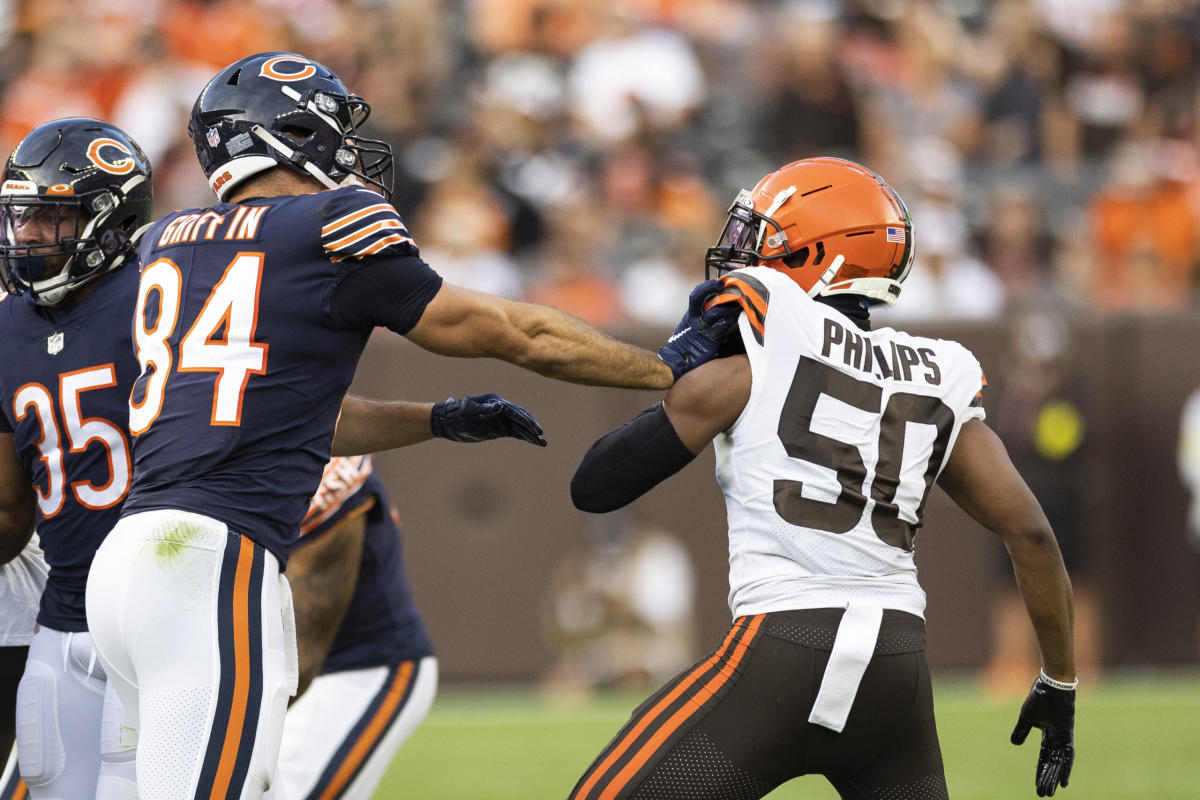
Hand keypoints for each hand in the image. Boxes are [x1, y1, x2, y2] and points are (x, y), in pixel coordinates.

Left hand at [430, 394, 545, 445]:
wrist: (446, 421)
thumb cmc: (456, 414)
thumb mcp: (469, 411)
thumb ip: (485, 409)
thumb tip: (501, 405)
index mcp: (495, 402)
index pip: (514, 411)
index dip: (525, 420)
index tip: (534, 428)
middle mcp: (500, 409)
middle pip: (520, 418)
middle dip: (531, 427)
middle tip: (541, 436)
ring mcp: (500, 420)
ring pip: (519, 427)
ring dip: (530, 434)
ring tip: (542, 443)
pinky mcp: (498, 429)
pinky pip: (514, 433)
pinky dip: (524, 437)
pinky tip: (533, 442)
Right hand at [657, 279, 740, 381]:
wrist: (677, 363)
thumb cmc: (685, 348)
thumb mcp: (689, 330)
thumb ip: (700, 320)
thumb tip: (714, 310)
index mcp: (689, 315)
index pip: (697, 295)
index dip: (707, 286)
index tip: (718, 282)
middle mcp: (694, 318)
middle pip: (701, 296)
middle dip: (713, 287)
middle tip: (728, 285)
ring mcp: (701, 327)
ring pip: (716, 309)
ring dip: (729, 303)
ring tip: (740, 301)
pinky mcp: (710, 338)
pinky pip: (723, 324)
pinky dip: (731, 319)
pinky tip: (739, 317)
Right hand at [1011, 673, 1075, 796]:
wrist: (1052, 684)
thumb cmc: (1039, 697)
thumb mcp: (1027, 716)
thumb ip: (1022, 730)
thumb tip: (1014, 744)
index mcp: (1047, 735)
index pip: (1043, 758)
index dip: (1041, 771)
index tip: (1038, 786)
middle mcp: (1057, 739)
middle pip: (1052, 764)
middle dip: (1047, 779)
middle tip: (1044, 795)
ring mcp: (1063, 737)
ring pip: (1059, 763)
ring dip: (1054, 777)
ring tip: (1050, 792)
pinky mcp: (1067, 734)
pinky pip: (1068, 755)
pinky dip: (1066, 768)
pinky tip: (1065, 781)